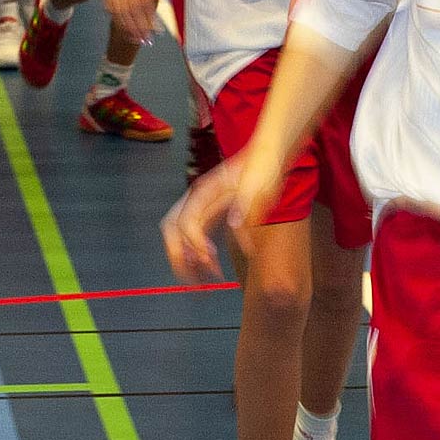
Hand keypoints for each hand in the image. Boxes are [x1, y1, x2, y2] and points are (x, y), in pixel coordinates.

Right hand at [161, 145, 286, 280]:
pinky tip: (210, 267)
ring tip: (201, 282)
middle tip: (195, 279)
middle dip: (178, 257)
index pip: (187, 220)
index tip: (210, 257)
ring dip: (186, 260)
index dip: (195, 242)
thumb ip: (245, 204)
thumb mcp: (257, 184)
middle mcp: (197, 199)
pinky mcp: (211, 215)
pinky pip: (196, 238)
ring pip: (180, 237)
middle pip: (172, 230)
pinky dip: (198, 255)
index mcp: (205, 191)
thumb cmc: (261, 166)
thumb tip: (234, 224)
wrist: (267, 157)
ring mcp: (202, 207)